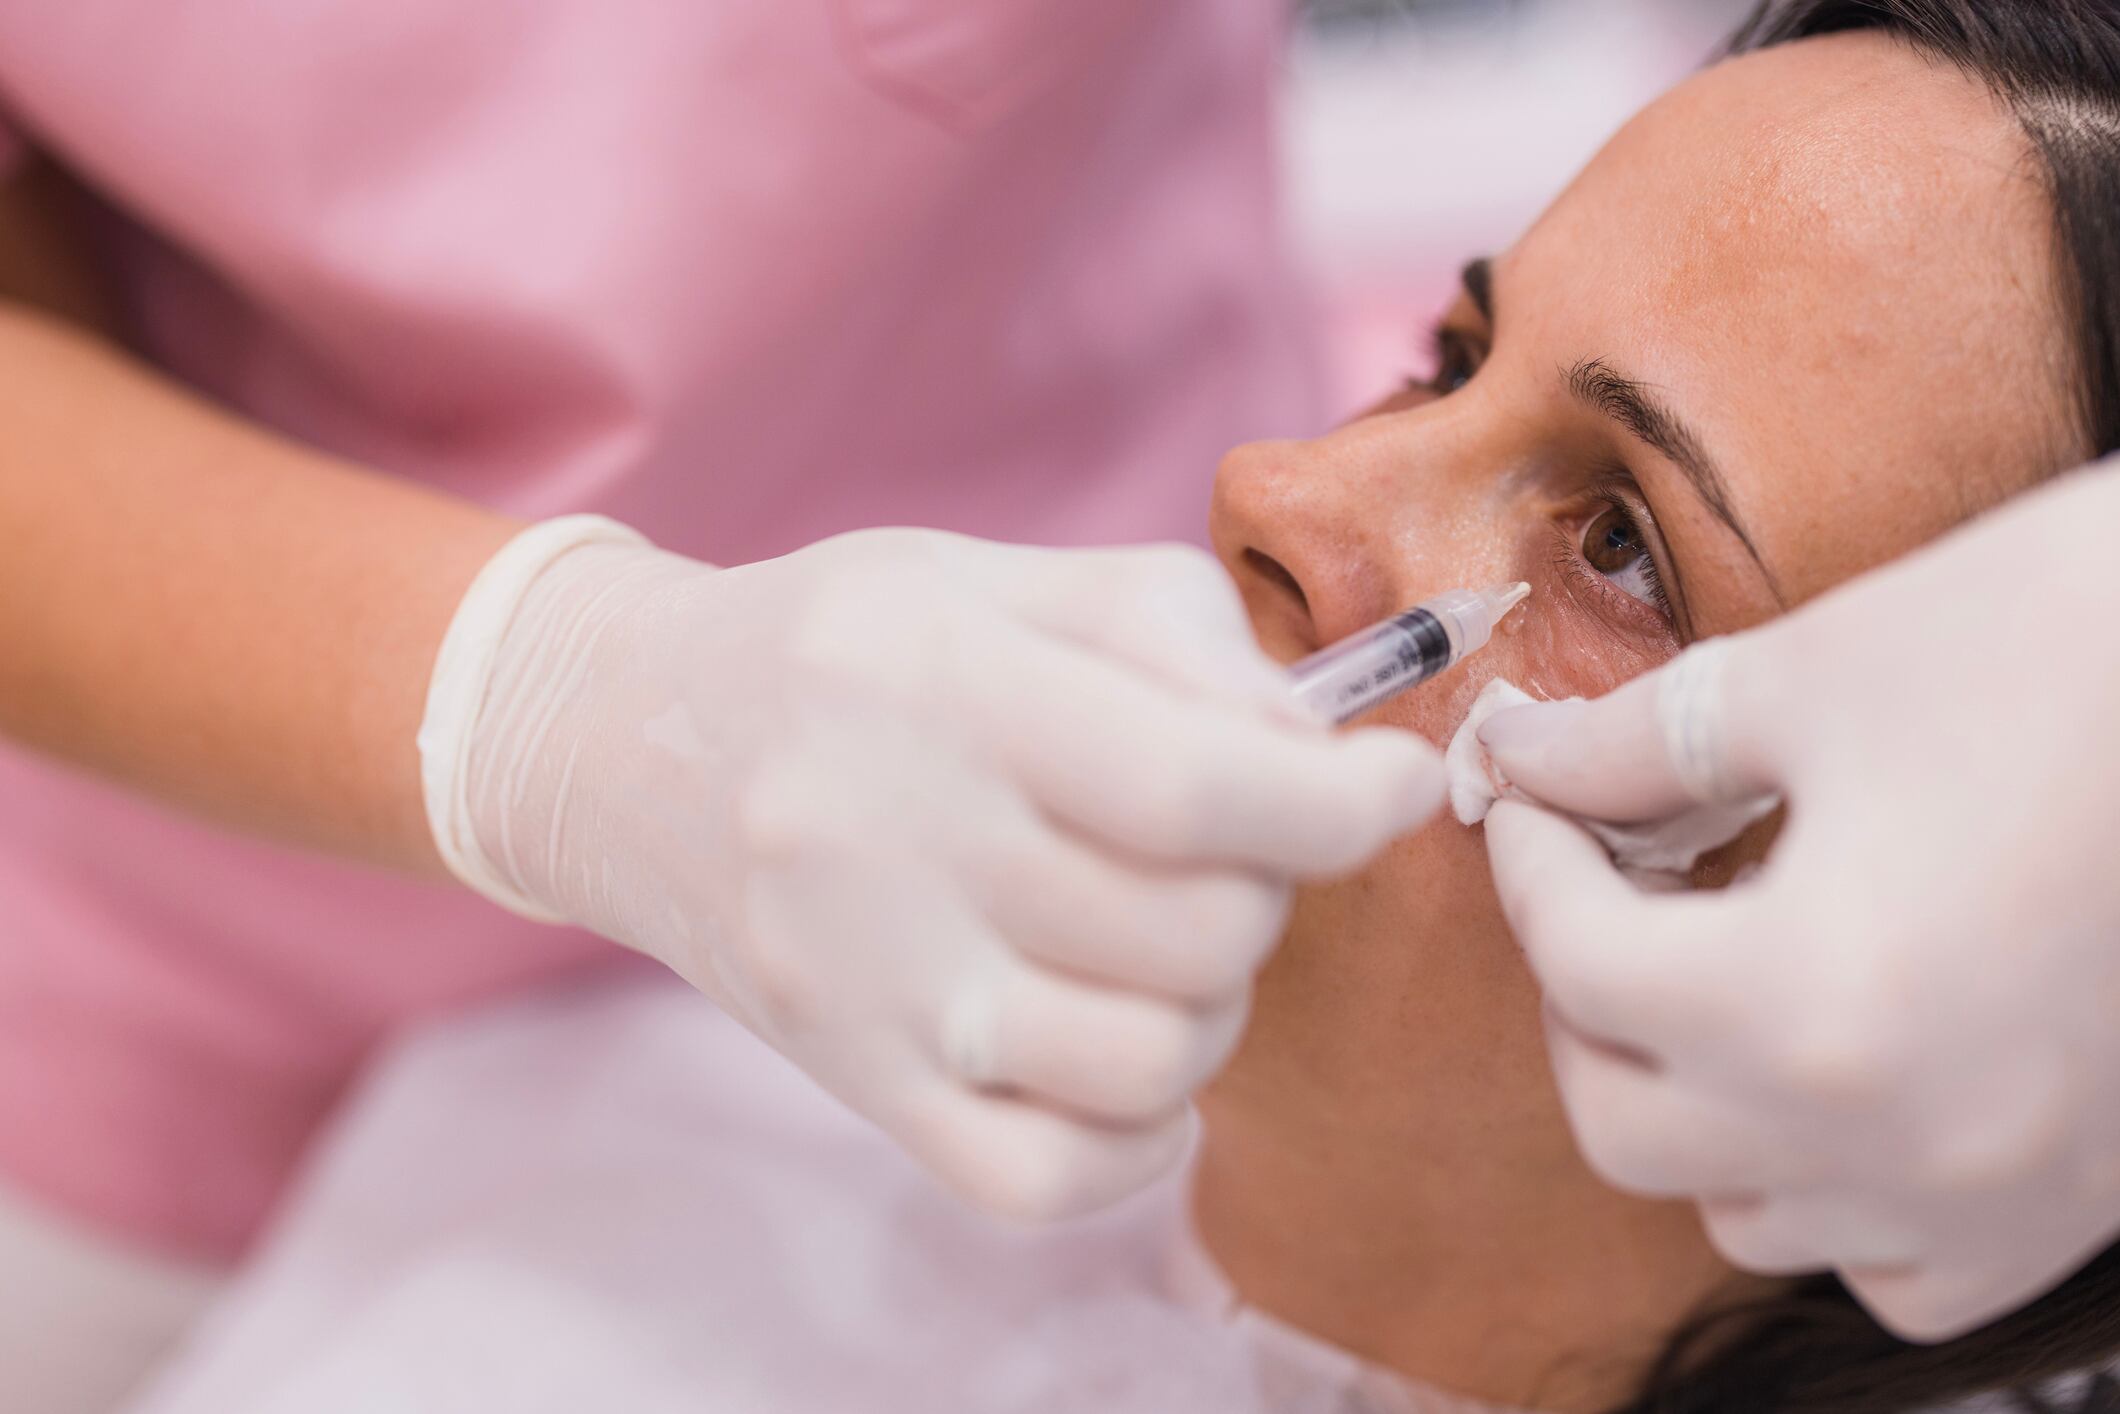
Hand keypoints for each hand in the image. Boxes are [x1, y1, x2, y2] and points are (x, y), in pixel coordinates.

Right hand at [421, 520, 1443, 1219]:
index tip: (1394, 792)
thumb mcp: (1005, 579)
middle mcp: (898, 842)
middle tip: (1226, 849)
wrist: (631, 744)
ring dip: (1213, 1008)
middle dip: (1267, 890)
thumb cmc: (848, 649)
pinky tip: (1125, 1054)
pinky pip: (1053, 1176)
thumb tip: (1325, 757)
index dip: (1338, 804)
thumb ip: (1182, 640)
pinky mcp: (859, 1082)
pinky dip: (1140, 1134)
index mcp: (949, 685)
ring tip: (1164, 944)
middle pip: (1199, 933)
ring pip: (1150, 1065)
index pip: (1193, 784)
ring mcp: (872, 986)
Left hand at [1475, 461, 2119, 1340]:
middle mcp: (1902, 1138)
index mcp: (1818, 997)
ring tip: (1712, 970)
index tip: (1525, 800)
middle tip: (1600, 894)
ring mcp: (1997, 1197)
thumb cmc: (2069, 641)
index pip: (1578, 962)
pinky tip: (1835, 1073)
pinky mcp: (2074, 1210)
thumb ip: (1634, 746)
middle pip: (1624, 1125)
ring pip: (1741, 1213)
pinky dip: (1829, 1192)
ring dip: (1690, 1101)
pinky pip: (1892, 1269)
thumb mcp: (1817, 674)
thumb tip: (1524, 760)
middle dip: (1582, 1002)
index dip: (1527, 862)